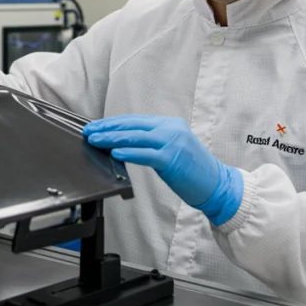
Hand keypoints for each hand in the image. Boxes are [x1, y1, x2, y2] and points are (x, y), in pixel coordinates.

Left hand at [84, 115, 243, 226]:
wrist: (217, 185)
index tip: (95, 126)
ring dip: (112, 138)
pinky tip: (115, 152)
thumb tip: (122, 144)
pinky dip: (129, 152)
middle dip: (107, 128)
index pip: (134, 121)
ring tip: (96, 140)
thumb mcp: (171, 150)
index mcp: (170, 125)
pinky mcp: (173, 159)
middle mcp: (171, 129)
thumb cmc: (193, 171)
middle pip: (132, 126)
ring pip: (135, 137)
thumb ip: (151, 144)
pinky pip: (146, 154)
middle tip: (88, 132)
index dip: (112, 123)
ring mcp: (172, 142)